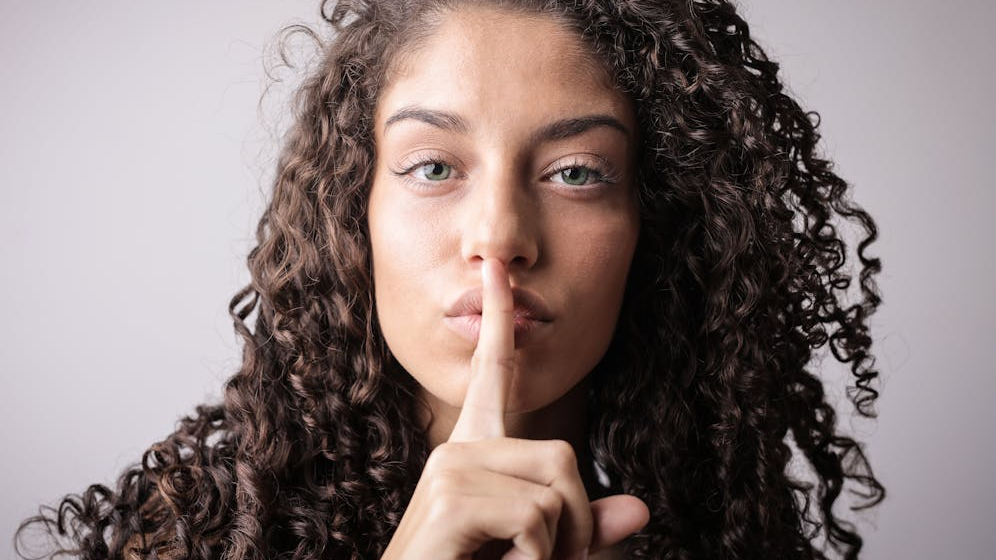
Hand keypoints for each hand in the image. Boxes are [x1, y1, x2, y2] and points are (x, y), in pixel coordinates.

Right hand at [381, 259, 648, 559]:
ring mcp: (450, 469)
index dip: (500, 322)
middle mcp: (458, 450)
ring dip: (558, 551)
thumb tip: (640, 510)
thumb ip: (584, 531)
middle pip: (565, 456)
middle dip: (576, 526)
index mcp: (475, 454)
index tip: (496, 270)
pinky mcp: (450, 495)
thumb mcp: (540, 556)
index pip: (492, 375)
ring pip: (557, 491)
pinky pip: (537, 519)